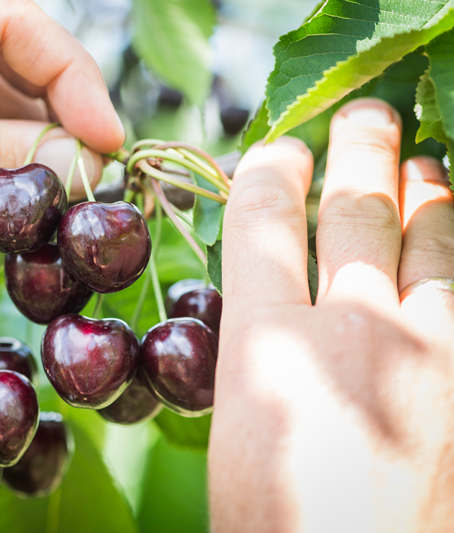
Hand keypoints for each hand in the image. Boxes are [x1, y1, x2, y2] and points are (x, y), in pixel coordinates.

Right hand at [209, 98, 453, 531]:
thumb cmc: (280, 516)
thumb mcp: (237, 422)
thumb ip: (255, 340)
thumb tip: (277, 286)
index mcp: (267, 349)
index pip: (262, 221)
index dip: (268, 172)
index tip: (277, 154)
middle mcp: (352, 333)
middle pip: (354, 207)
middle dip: (356, 148)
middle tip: (361, 119)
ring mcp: (433, 351)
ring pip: (432, 231)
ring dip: (422, 185)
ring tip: (418, 163)